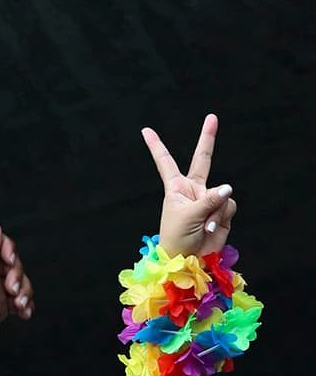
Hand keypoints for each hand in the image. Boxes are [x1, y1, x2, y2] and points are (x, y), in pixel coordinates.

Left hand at [0, 220, 32, 361]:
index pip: (0, 247)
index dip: (9, 252)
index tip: (8, 261)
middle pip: (14, 265)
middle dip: (18, 277)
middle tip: (10, 289)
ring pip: (21, 284)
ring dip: (24, 293)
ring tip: (18, 305)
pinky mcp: (2, 308)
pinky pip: (21, 301)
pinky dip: (25, 306)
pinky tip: (23, 313)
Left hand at [142, 113, 237, 256]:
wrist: (189, 259)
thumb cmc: (177, 237)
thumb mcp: (187, 216)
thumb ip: (208, 199)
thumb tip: (227, 187)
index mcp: (175, 188)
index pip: (165, 162)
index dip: (157, 146)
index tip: (145, 131)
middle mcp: (193, 189)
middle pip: (202, 159)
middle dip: (208, 139)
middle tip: (212, 117)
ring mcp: (209, 198)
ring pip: (221, 193)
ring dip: (214, 211)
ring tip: (203, 225)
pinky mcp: (222, 210)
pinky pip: (229, 205)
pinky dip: (221, 217)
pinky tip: (212, 228)